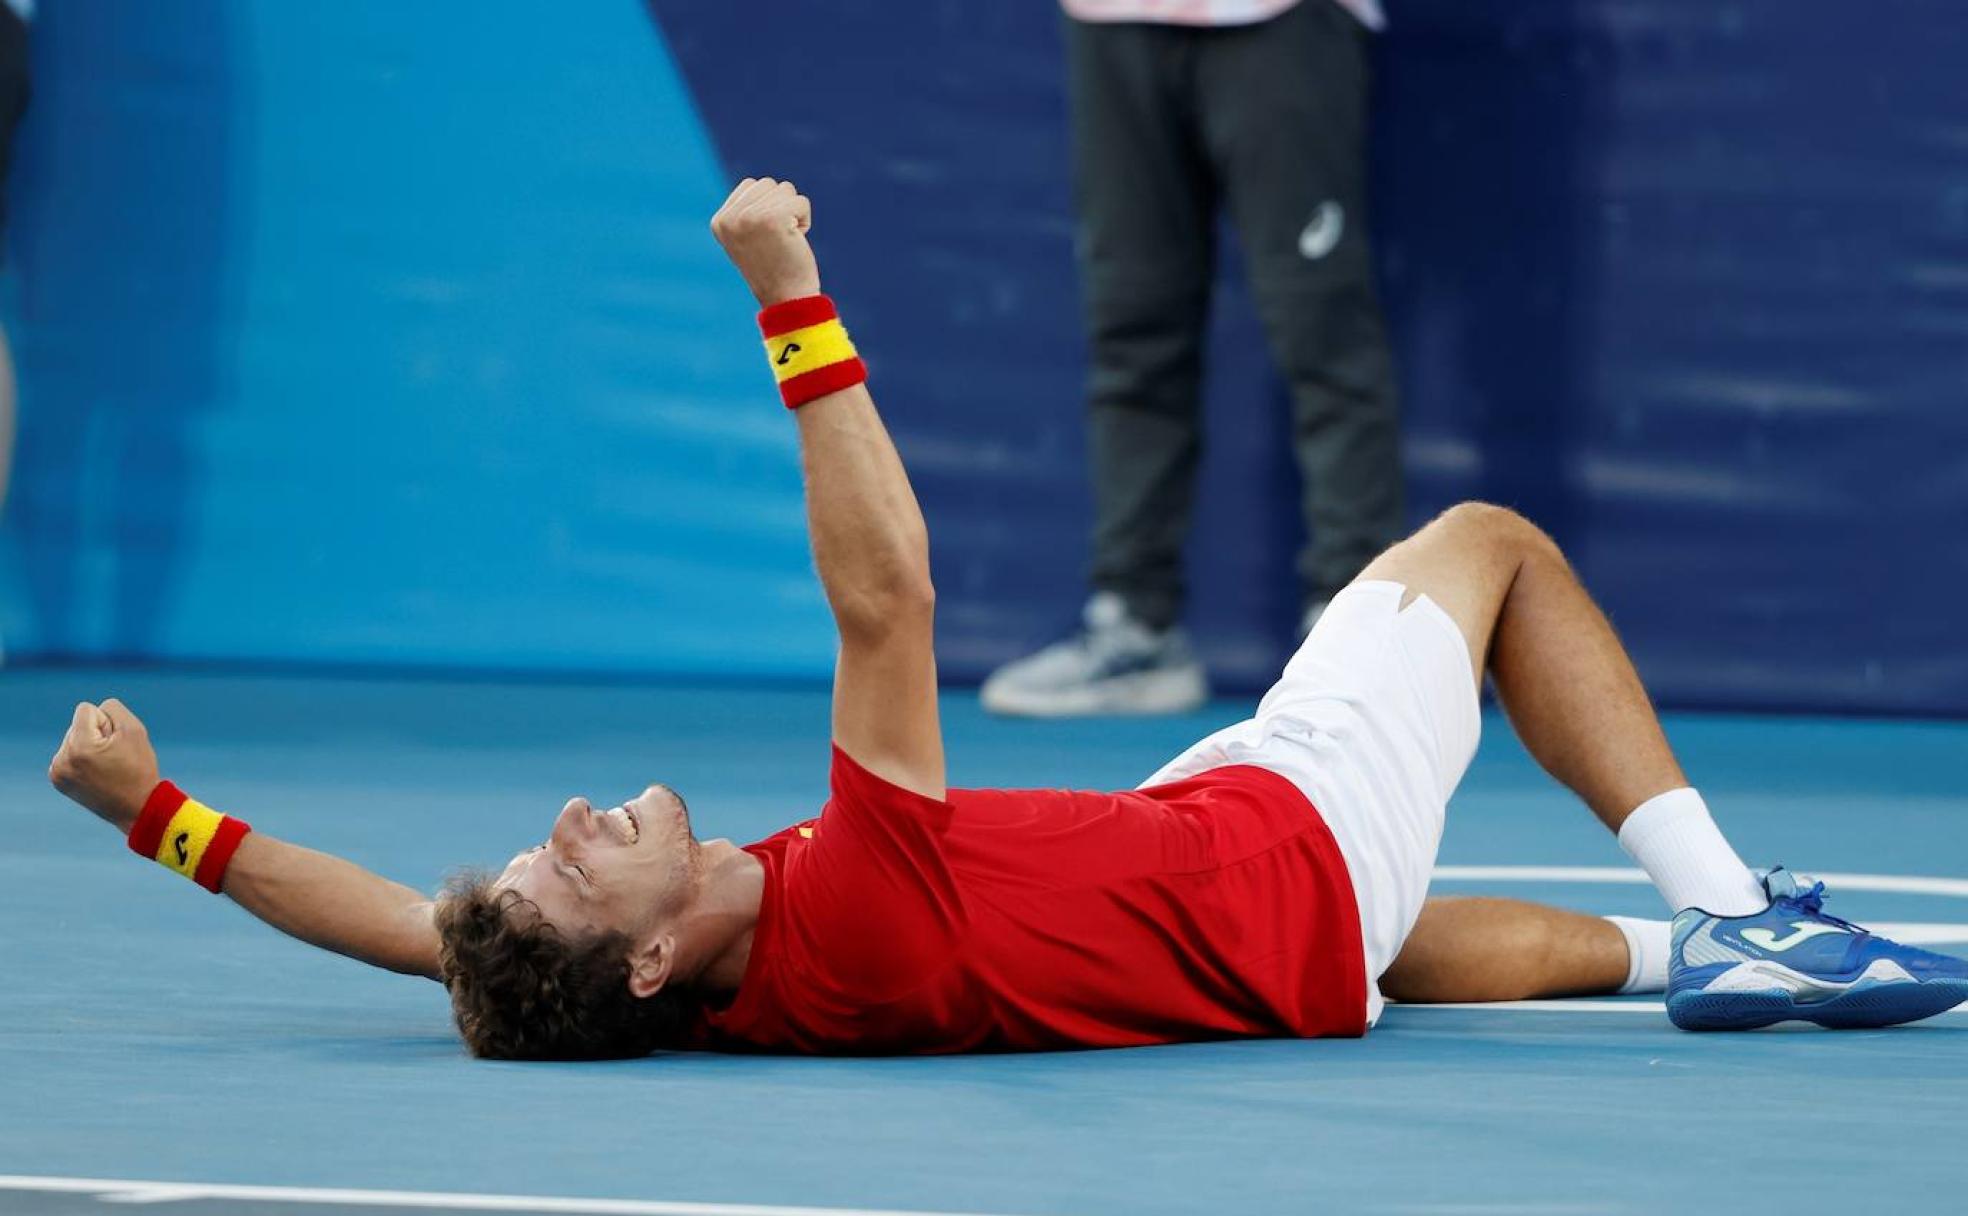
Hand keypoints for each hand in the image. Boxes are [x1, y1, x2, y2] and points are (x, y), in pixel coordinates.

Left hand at [49, 699, 161, 833]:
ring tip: (105, 766)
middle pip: (77, 725)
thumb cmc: (139, 768)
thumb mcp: (134, 729)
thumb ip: (112, 709)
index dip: (107, 723)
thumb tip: (90, 713)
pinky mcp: (57, 780)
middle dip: (96, 735)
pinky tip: (95, 773)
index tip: (116, 744)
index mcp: (80, 747)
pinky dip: (82, 758)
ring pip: (72, 738)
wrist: (137, 808)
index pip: (86, 710)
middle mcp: (62, 759)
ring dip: (89, 746)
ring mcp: (57, 772)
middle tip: (114, 758)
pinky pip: (67, 753)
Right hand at [709, 177, 820, 306]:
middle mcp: (730, 218)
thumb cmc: (774, 269)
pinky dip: (805, 220)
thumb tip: (758, 184)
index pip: (751, 185)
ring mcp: (749, 217)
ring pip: (785, 189)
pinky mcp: (773, 219)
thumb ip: (746, 211)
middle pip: (768, 183)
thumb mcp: (748, 238)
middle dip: (781, 208)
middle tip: (778, 240)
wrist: (786, 298)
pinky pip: (801, 202)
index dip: (768, 208)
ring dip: (793, 213)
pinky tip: (796, 241)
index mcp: (719, 221)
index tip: (765, 239)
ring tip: (786, 240)